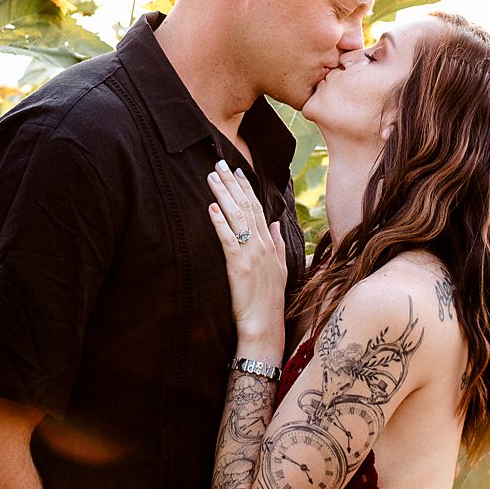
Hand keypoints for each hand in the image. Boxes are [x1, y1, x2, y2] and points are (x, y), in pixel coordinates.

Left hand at [207, 160, 287, 341]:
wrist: (264, 325)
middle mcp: (261, 245)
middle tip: (220, 163)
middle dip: (232, 183)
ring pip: (236, 217)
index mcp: (268, 244)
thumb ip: (278, 243)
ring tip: (211, 177)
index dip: (247, 187)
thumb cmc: (268, 300)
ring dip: (223, 195)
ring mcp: (251, 254)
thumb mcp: (279, 268)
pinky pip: (228, 239)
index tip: (238, 170)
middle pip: (246, 206)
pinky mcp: (238, 266)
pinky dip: (220, 222)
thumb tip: (275, 222)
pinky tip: (211, 208)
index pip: (257, 207)